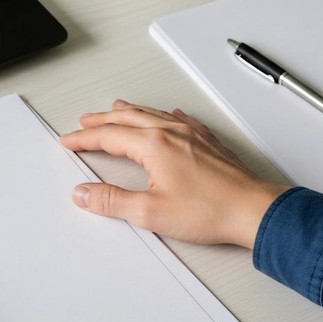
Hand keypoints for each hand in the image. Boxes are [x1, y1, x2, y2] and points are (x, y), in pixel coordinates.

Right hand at [60, 100, 288, 247]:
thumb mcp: (149, 212)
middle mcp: (172, 133)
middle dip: (101, 120)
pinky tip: (169, 115)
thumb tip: (84, 193)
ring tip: (116, 108)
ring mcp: (192, 135)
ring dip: (129, 112)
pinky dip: (165, 115)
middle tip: (85, 121)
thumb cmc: (210, 211)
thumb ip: (111, 201)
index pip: (108, 137)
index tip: (69, 141)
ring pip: (152, 114)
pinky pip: (181, 119)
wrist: (253, 210)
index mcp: (153, 145)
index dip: (84, 139)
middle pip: (127, 118)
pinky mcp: (208, 143)